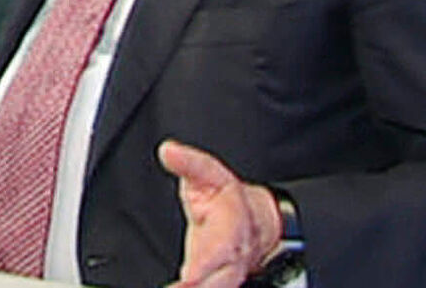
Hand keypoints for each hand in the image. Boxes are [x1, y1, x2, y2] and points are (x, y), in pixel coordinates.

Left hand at [158, 140, 284, 287]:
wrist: (257, 220)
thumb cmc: (228, 198)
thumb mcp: (210, 174)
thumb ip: (190, 163)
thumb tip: (168, 151)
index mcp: (232, 227)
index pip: (219, 248)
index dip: (205, 263)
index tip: (188, 275)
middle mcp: (232, 255)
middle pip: (220, 278)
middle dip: (200, 286)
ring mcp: (228, 271)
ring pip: (218, 287)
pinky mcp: (219, 280)